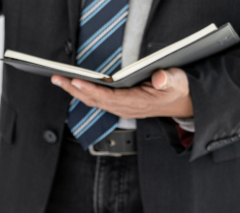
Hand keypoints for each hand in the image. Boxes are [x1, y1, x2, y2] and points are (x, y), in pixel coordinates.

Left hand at [51, 68, 192, 118]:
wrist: (182, 102)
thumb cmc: (177, 90)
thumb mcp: (178, 82)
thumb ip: (168, 80)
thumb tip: (158, 79)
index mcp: (137, 102)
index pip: (109, 97)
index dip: (91, 90)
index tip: (77, 82)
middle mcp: (125, 108)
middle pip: (95, 100)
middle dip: (74, 90)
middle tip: (58, 78)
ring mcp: (121, 108)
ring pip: (93, 101)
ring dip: (75, 91)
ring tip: (59, 80)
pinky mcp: (120, 105)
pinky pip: (97, 101)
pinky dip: (83, 93)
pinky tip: (73, 86)